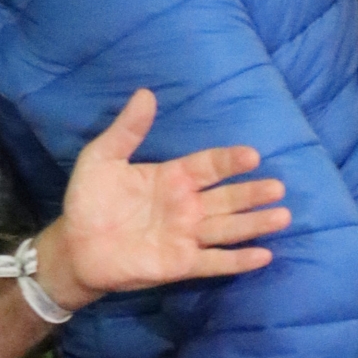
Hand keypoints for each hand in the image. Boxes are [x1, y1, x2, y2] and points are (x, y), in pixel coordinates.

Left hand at [37, 90, 287, 313]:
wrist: (75, 246)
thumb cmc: (89, 200)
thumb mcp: (102, 158)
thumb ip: (127, 130)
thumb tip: (146, 93)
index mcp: (173, 177)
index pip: (209, 165)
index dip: (229, 161)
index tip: (251, 155)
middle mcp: (187, 206)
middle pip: (228, 197)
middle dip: (253, 192)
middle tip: (278, 187)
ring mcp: (186, 236)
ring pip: (229, 227)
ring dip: (255, 223)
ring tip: (282, 215)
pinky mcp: (181, 264)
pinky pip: (215, 261)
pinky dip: (238, 260)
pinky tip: (264, 256)